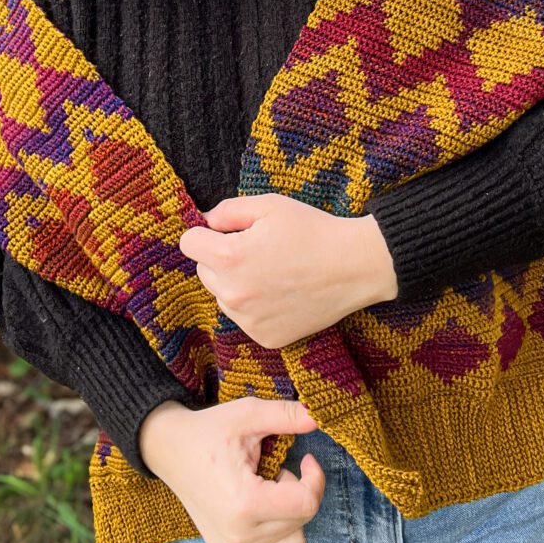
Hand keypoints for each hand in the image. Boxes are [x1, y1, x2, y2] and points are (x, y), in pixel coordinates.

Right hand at [143, 396, 325, 542]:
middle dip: (299, 492)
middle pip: (302, 524)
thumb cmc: (209, 432)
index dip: (315, 477)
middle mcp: (239, 538)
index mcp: (245, 503)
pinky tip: (273, 535)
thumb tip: (320, 415)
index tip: (306, 459)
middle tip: (276, 472)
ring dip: (291, 521)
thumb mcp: (248, 413)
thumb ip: (286, 415)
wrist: (169, 450)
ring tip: (268, 496)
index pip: (307, 504)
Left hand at [178, 194, 396, 347]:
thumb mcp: (269, 205)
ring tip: (273, 272)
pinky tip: (282, 293)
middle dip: (221, 259)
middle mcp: (233, 294)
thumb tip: (205, 222)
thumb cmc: (313, 231)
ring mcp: (249, 320)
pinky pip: (245, 318)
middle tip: (257, 250)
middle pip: (204, 271)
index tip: (227, 231)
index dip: (206, 233)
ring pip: (224, 296)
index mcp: (229, 258)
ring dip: (237, 284)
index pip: (189, 243)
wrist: (354, 266)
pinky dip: (257, 307)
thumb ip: (227, 210)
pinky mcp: (265, 337)